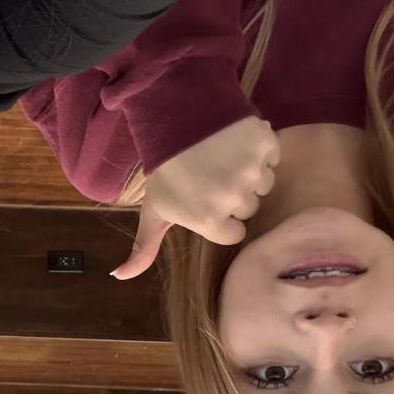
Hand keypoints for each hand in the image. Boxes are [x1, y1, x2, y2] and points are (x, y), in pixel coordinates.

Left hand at [113, 117, 279, 279]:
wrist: (175, 116)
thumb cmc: (165, 170)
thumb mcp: (152, 211)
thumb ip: (143, 248)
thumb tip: (120, 276)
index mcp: (208, 219)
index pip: (233, 233)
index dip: (221, 217)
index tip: (206, 199)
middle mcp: (233, 198)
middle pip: (249, 208)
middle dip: (234, 195)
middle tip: (212, 175)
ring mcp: (252, 170)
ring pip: (264, 184)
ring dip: (250, 173)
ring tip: (224, 158)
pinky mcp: (265, 143)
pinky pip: (273, 156)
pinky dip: (261, 149)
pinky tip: (237, 142)